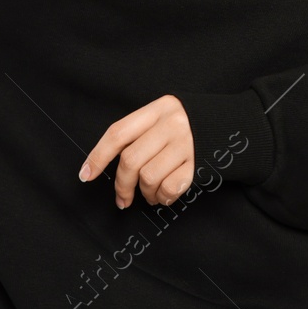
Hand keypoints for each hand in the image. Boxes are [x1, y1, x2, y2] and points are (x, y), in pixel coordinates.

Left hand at [78, 95, 194, 208]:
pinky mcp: (198, 162)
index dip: (98, 156)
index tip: (85, 175)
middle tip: (122, 198)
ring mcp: (185, 143)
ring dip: (146, 193)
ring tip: (150, 194)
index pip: (118, 133)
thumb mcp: (158, 121)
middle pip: (131, 160)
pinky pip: (170, 187)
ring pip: (149, 177)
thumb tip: (97, 167)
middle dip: (122, 185)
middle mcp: (170, 123)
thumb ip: (135, 137)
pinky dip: (163, 197)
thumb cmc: (178, 129)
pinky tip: (164, 195)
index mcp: (155, 110)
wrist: (222, 127)